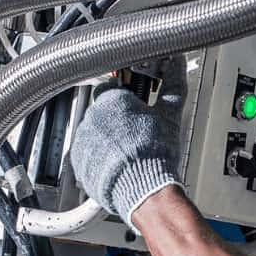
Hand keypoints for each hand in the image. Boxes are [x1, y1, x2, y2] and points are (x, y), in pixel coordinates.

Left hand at [70, 56, 187, 227]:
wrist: (143, 191)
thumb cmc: (155, 155)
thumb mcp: (170, 116)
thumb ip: (172, 85)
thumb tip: (177, 64)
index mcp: (112, 99)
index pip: (114, 89)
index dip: (126, 100)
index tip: (135, 110)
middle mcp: (92, 116)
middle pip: (103, 112)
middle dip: (116, 121)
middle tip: (135, 134)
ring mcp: (82, 139)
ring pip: (93, 133)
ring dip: (106, 140)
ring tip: (126, 153)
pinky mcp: (78, 161)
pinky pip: (86, 154)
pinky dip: (97, 158)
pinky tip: (115, 165)